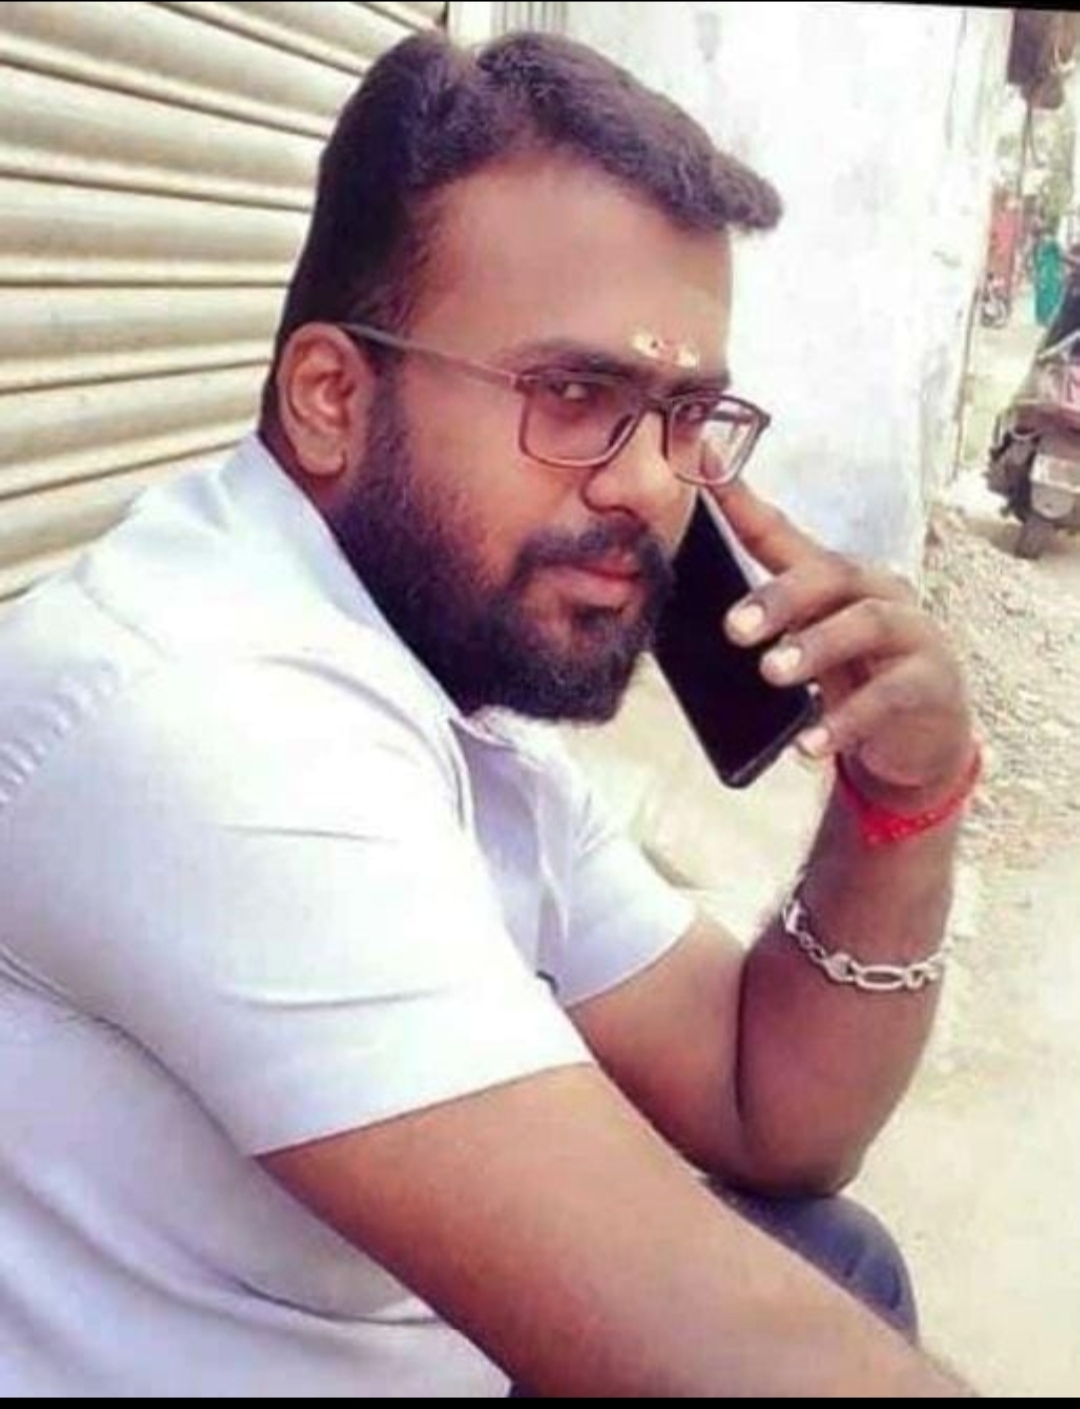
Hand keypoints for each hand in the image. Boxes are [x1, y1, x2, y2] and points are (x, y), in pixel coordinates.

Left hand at [710, 480, 972, 805]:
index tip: (704, 475)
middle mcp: (879, 593)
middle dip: (780, 598)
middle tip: (734, 629)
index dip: (743, 505)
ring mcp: (913, 635)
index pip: (784, 535)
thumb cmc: (856, 679)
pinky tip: (810, 744)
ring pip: (867, 625)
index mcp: (838, 578)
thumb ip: (765, 626)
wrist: (923, 739)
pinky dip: (844, 721)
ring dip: (816, 647)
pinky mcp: (930, 684)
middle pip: (831, 575)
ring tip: (772, 672)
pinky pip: (887, 698)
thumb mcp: (807, 646)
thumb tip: (688, 615)